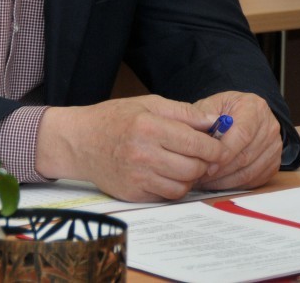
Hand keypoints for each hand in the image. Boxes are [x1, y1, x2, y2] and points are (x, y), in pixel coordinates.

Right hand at [35, 95, 223, 200]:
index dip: (214, 148)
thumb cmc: (115, 118)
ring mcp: (137, 177)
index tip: (220, 147)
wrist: (79, 141)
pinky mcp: (132, 193)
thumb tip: (213, 122)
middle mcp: (143, 154)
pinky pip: (166, 196)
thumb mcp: (149, 103)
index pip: (195, 144)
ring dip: (191, 177)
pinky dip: (174, 187)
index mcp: (149, 127)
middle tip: (204, 156)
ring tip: (186, 164)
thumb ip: (184, 113)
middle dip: (205, 163)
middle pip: (192, 168)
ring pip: (182, 186)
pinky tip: (169, 173)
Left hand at [192, 91, 281, 190]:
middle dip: (220, 171)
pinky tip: (218, 183)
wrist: (244, 116)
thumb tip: (196, 140)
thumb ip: (202, 120)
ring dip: (224, 181)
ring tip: (205, 182)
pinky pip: (253, 181)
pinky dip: (234, 186)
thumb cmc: (224, 112)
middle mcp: (269, 126)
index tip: (207, 165)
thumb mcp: (210, 107)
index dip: (224, 153)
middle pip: (245, 156)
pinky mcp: (274, 163)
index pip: (242, 134)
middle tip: (200, 177)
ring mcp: (274, 146)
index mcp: (254, 108)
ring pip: (249, 172)